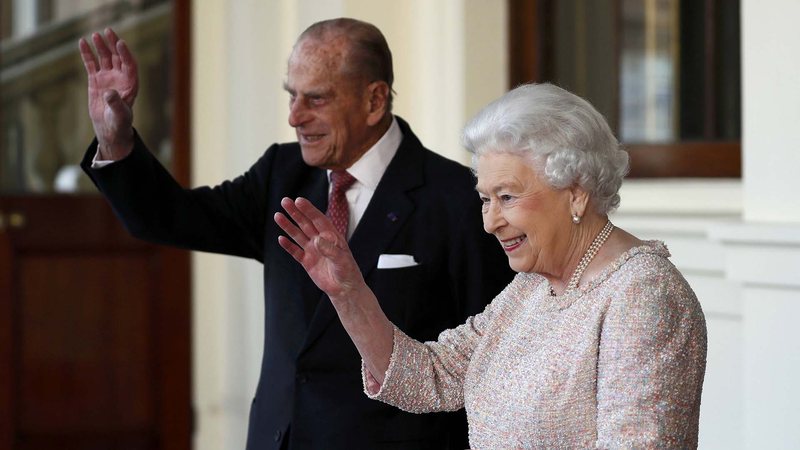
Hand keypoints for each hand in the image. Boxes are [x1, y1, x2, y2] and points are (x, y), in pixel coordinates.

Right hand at [78, 28, 137, 159]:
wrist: (109, 129)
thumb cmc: (119, 123)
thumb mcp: (120, 115)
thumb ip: (116, 104)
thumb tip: (109, 93)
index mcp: (131, 85)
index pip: (130, 65)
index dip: (126, 54)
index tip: (120, 43)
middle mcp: (120, 78)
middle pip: (118, 58)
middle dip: (113, 45)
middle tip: (108, 31)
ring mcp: (108, 78)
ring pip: (105, 58)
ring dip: (101, 46)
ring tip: (95, 35)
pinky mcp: (96, 80)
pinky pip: (91, 64)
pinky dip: (87, 54)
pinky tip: (82, 42)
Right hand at [274, 197, 365, 301]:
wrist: (344, 289)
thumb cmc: (348, 272)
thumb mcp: (342, 259)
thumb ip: (330, 249)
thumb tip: (316, 240)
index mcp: (331, 236)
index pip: (318, 219)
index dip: (308, 210)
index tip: (298, 201)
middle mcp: (321, 241)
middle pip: (305, 223)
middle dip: (295, 212)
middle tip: (284, 201)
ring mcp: (313, 251)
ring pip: (298, 235)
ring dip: (288, 226)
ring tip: (277, 216)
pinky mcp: (307, 262)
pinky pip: (295, 252)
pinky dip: (288, 245)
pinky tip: (281, 238)